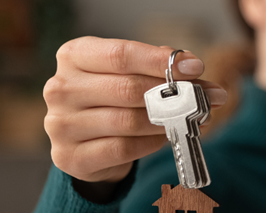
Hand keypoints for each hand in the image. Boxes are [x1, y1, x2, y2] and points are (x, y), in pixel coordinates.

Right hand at [44, 36, 226, 182]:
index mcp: (73, 56)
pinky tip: (166, 136)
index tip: (195, 67)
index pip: (121, 54)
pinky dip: (151, 143)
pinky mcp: (70, 157)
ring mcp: (61, 124)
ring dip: (167, 121)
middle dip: (173, 94)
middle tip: (205, 97)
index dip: (160, 61)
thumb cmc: (110, 98)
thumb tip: (191, 68)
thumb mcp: (127, 73)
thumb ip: (156, 67)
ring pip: (127, 121)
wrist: (84, 142)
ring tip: (191, 118)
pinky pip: (123, 149)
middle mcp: (61, 88)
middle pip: (127, 89)